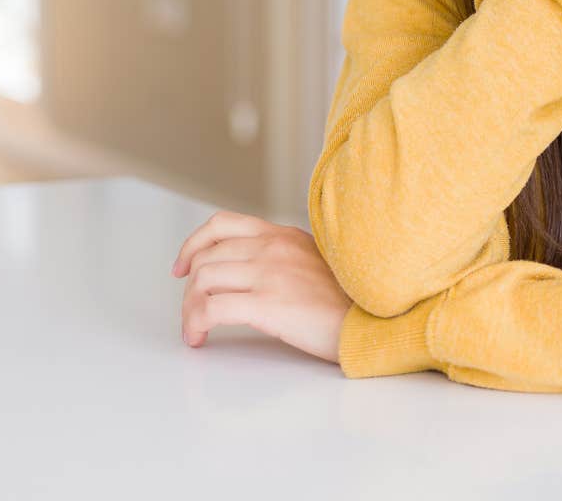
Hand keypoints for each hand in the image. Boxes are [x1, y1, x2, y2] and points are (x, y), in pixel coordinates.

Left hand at [171, 211, 352, 364]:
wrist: (378, 321)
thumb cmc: (353, 302)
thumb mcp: (319, 262)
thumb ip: (284, 258)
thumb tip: (249, 274)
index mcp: (284, 236)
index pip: (222, 225)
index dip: (193, 245)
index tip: (183, 266)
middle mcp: (273, 249)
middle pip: (205, 258)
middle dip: (190, 288)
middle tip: (192, 311)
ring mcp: (270, 274)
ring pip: (202, 281)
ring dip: (189, 309)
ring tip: (195, 328)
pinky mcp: (268, 304)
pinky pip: (211, 308)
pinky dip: (196, 323)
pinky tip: (200, 337)